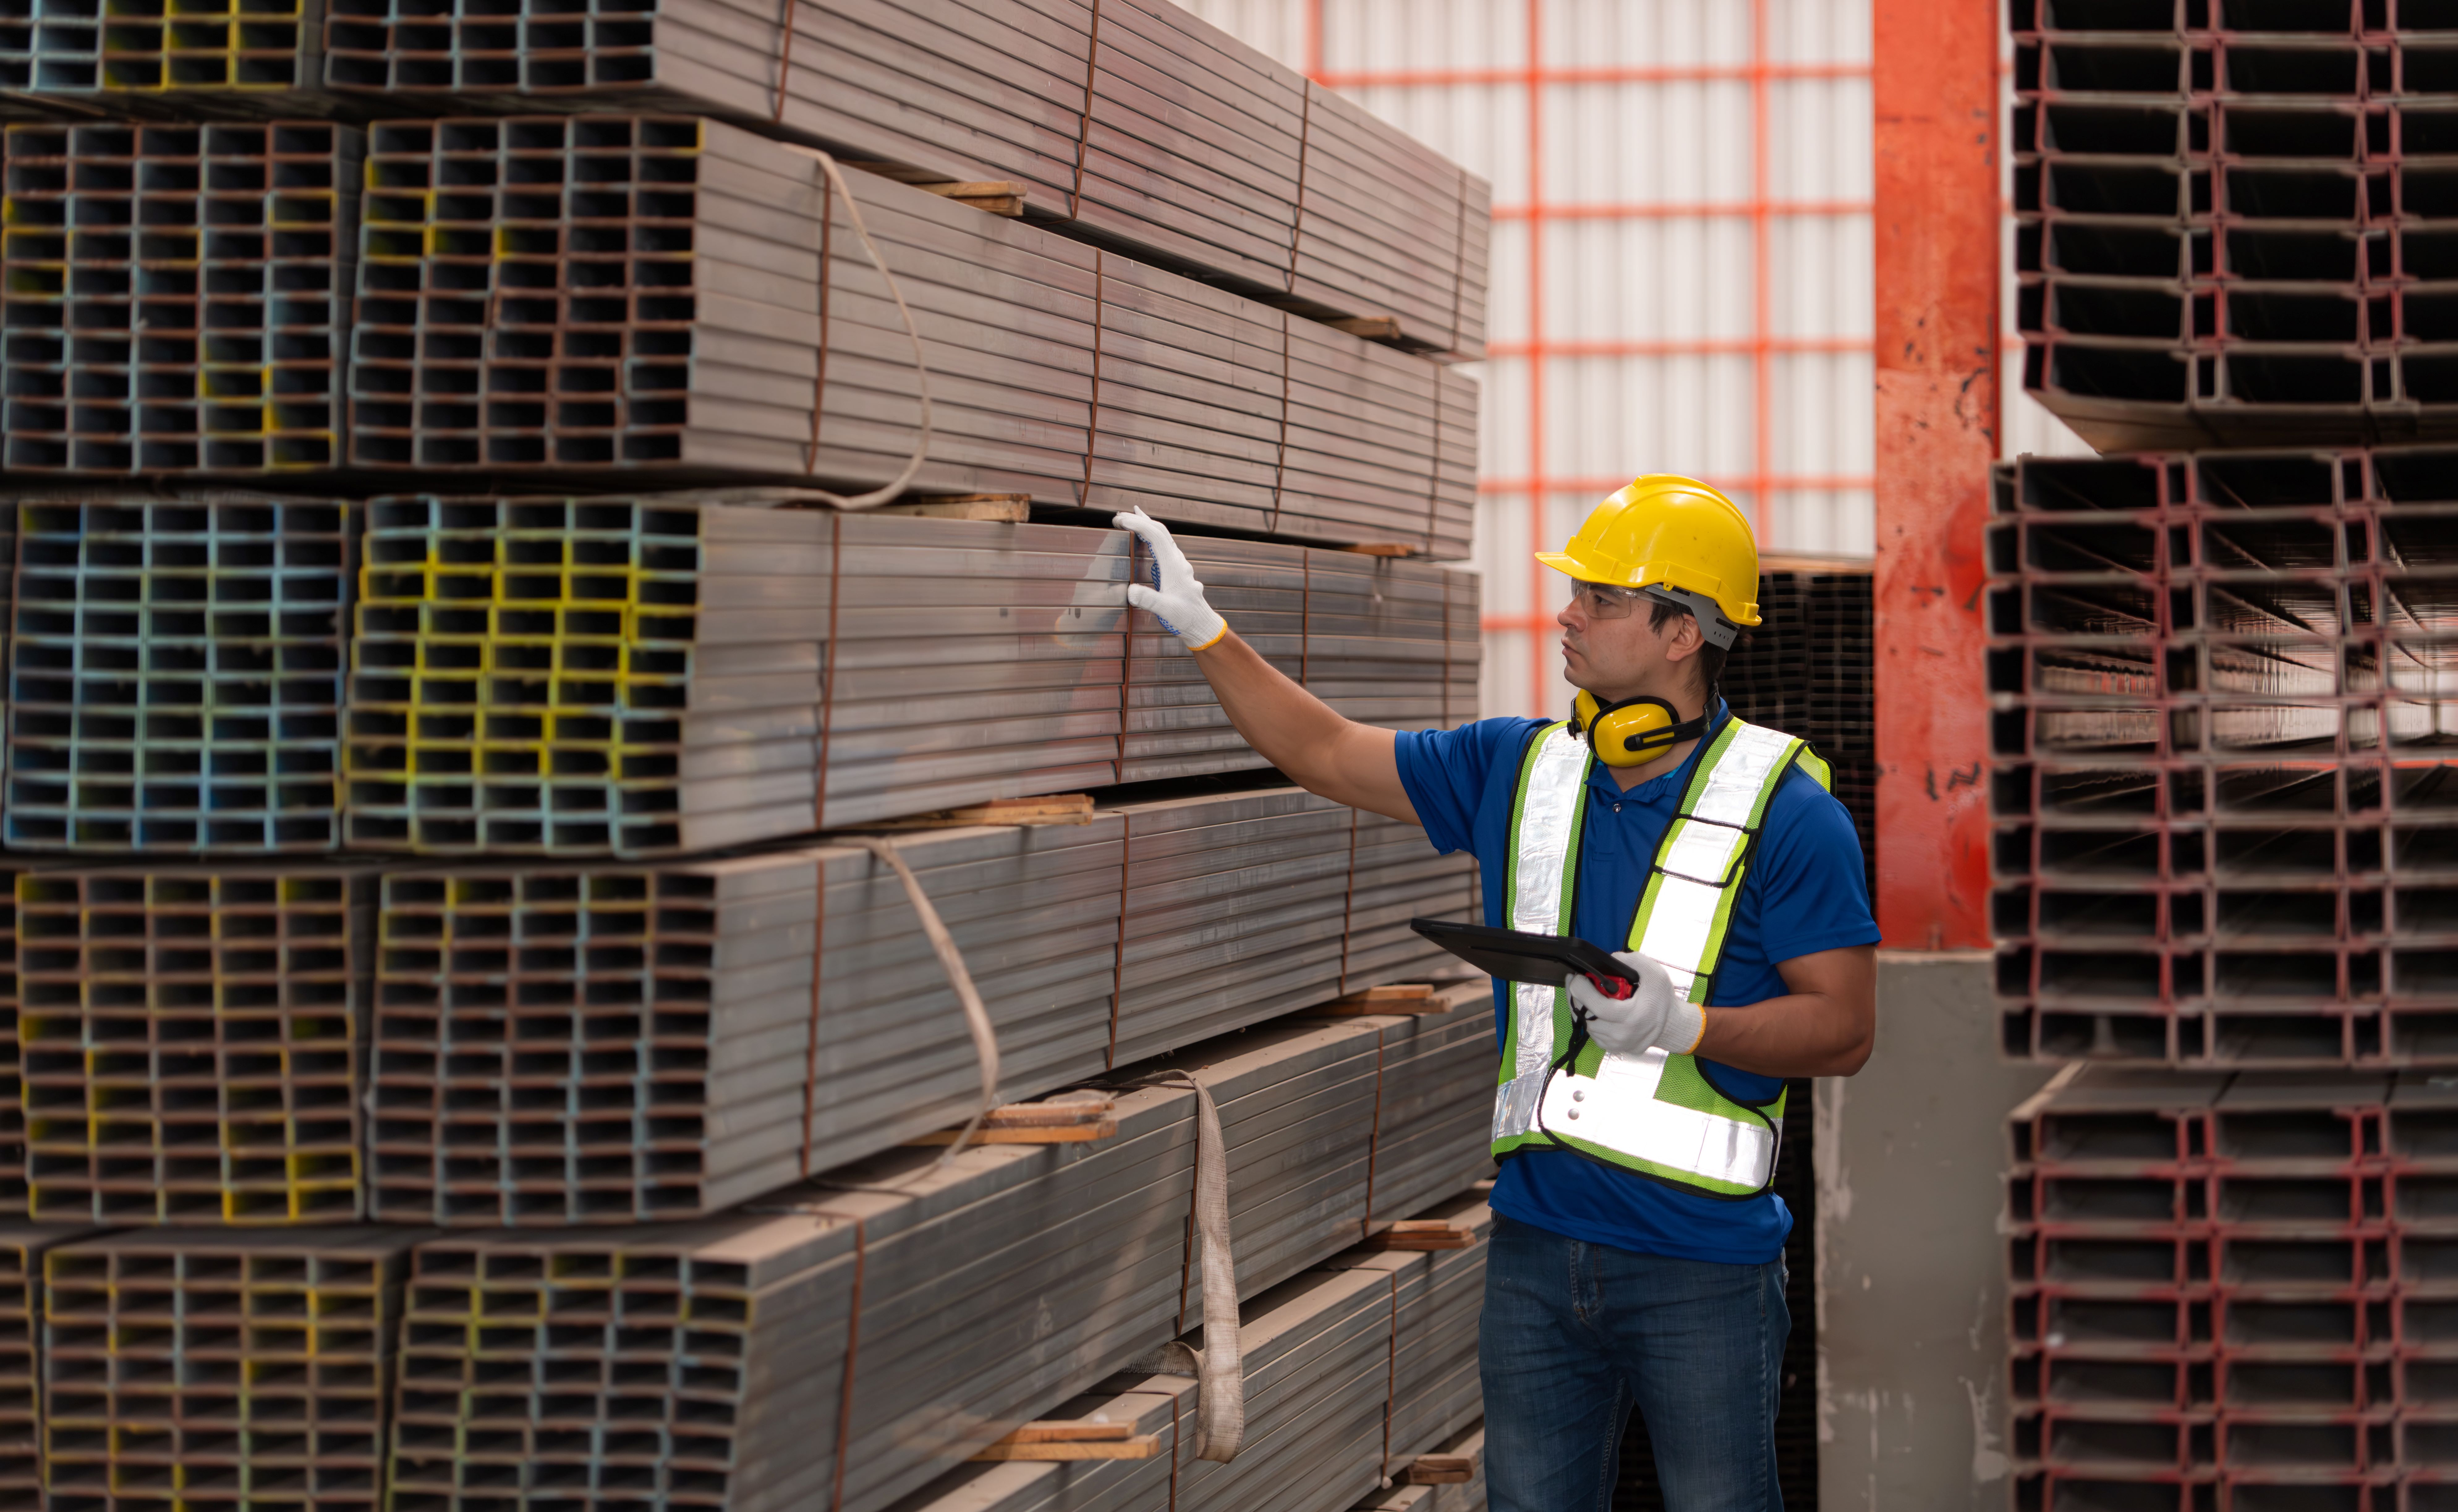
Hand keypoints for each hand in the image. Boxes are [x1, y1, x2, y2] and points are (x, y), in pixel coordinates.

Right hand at [1113, 508, 1227, 651]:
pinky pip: (1164, 546)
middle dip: (1140, 520)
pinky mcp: (1177, 570)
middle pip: (1160, 532)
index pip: (1156, 537)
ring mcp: (1178, 564)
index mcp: (1173, 566)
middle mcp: (1177, 561)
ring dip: (1146, 526)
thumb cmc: (1185, 617)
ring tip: (1130, 518)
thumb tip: (1130, 590)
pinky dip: (1152, 537)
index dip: (1138, 525)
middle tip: (1119, 516)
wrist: (1201, 625)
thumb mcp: (1165, 610)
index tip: (1120, 520)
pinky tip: (1146, 539)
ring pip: (1163, 537)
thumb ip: (1149, 600)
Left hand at [1566, 950, 1703, 1056]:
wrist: (1671, 1023)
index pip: (1598, 1007)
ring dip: (1581, 1008)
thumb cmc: (1661, 998)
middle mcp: (1624, 1034)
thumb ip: (1633, 961)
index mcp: (1633, 1016)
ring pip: (1587, 1027)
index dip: (1582, 991)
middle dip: (1575, 997)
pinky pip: (1593, 1034)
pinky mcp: (1615, 1049)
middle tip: (1574, 981)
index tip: (1577, 977)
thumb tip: (1610, 959)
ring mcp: (1618, 1044)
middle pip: (1587, 1017)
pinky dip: (1589, 1020)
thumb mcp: (1654, 973)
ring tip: (1582, 993)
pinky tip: (1592, 1007)